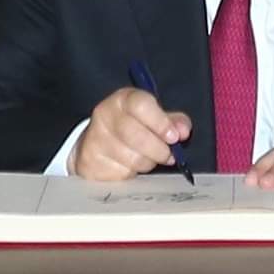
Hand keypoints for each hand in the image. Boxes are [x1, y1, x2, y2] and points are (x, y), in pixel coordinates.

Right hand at [69, 87, 189, 181]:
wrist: (94, 145)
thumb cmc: (130, 128)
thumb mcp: (152, 118)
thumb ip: (172, 121)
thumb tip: (183, 130)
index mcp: (122, 99)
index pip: (140, 105)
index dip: (161, 122)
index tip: (174, 137)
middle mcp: (105, 115)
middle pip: (136, 135)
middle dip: (158, 149)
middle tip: (168, 155)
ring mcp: (95, 139)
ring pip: (131, 158)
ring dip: (148, 163)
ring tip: (149, 159)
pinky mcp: (91, 162)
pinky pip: (121, 174)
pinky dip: (133, 174)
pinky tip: (132, 167)